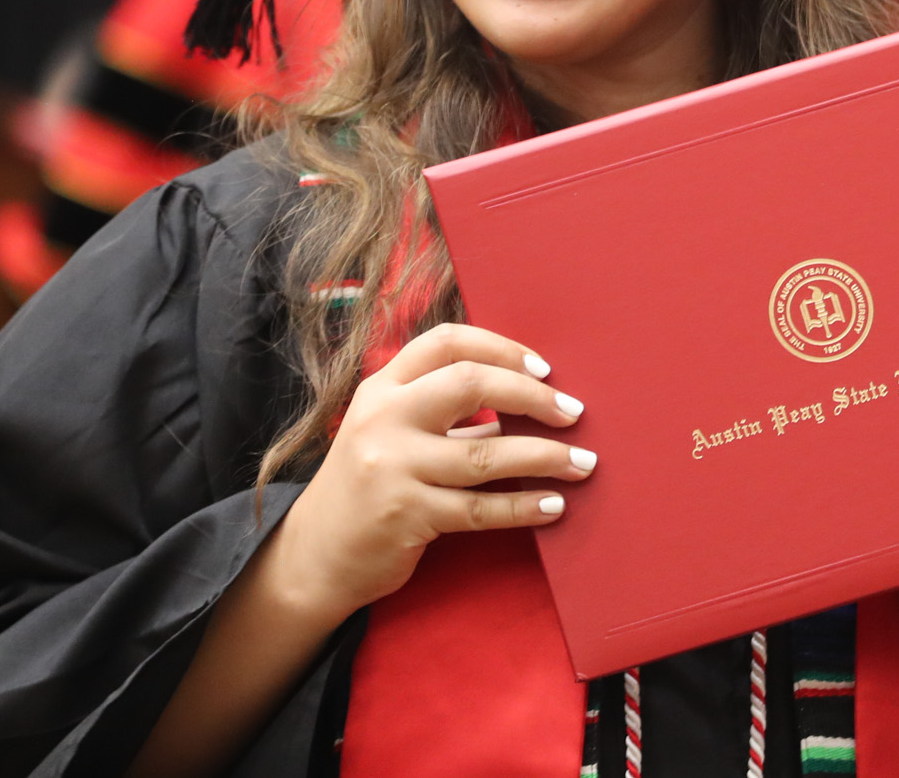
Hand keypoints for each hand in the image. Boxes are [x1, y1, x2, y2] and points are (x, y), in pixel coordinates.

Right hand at [260, 323, 594, 623]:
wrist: (315, 555)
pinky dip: (524, 506)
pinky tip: (554, 504)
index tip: (543, 368)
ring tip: (583, 463)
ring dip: (545, 457)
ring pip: (486, 454)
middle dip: (532, 396)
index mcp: (382, 387)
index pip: (446, 343)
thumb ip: (442, 409)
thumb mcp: (389, 431)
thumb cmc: (368, 485)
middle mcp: (384, 419)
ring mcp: (392, 467)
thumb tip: (524, 396)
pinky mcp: (406, 515)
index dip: (501, 347)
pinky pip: (481, 509)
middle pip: (471, 384)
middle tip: (572, 412)